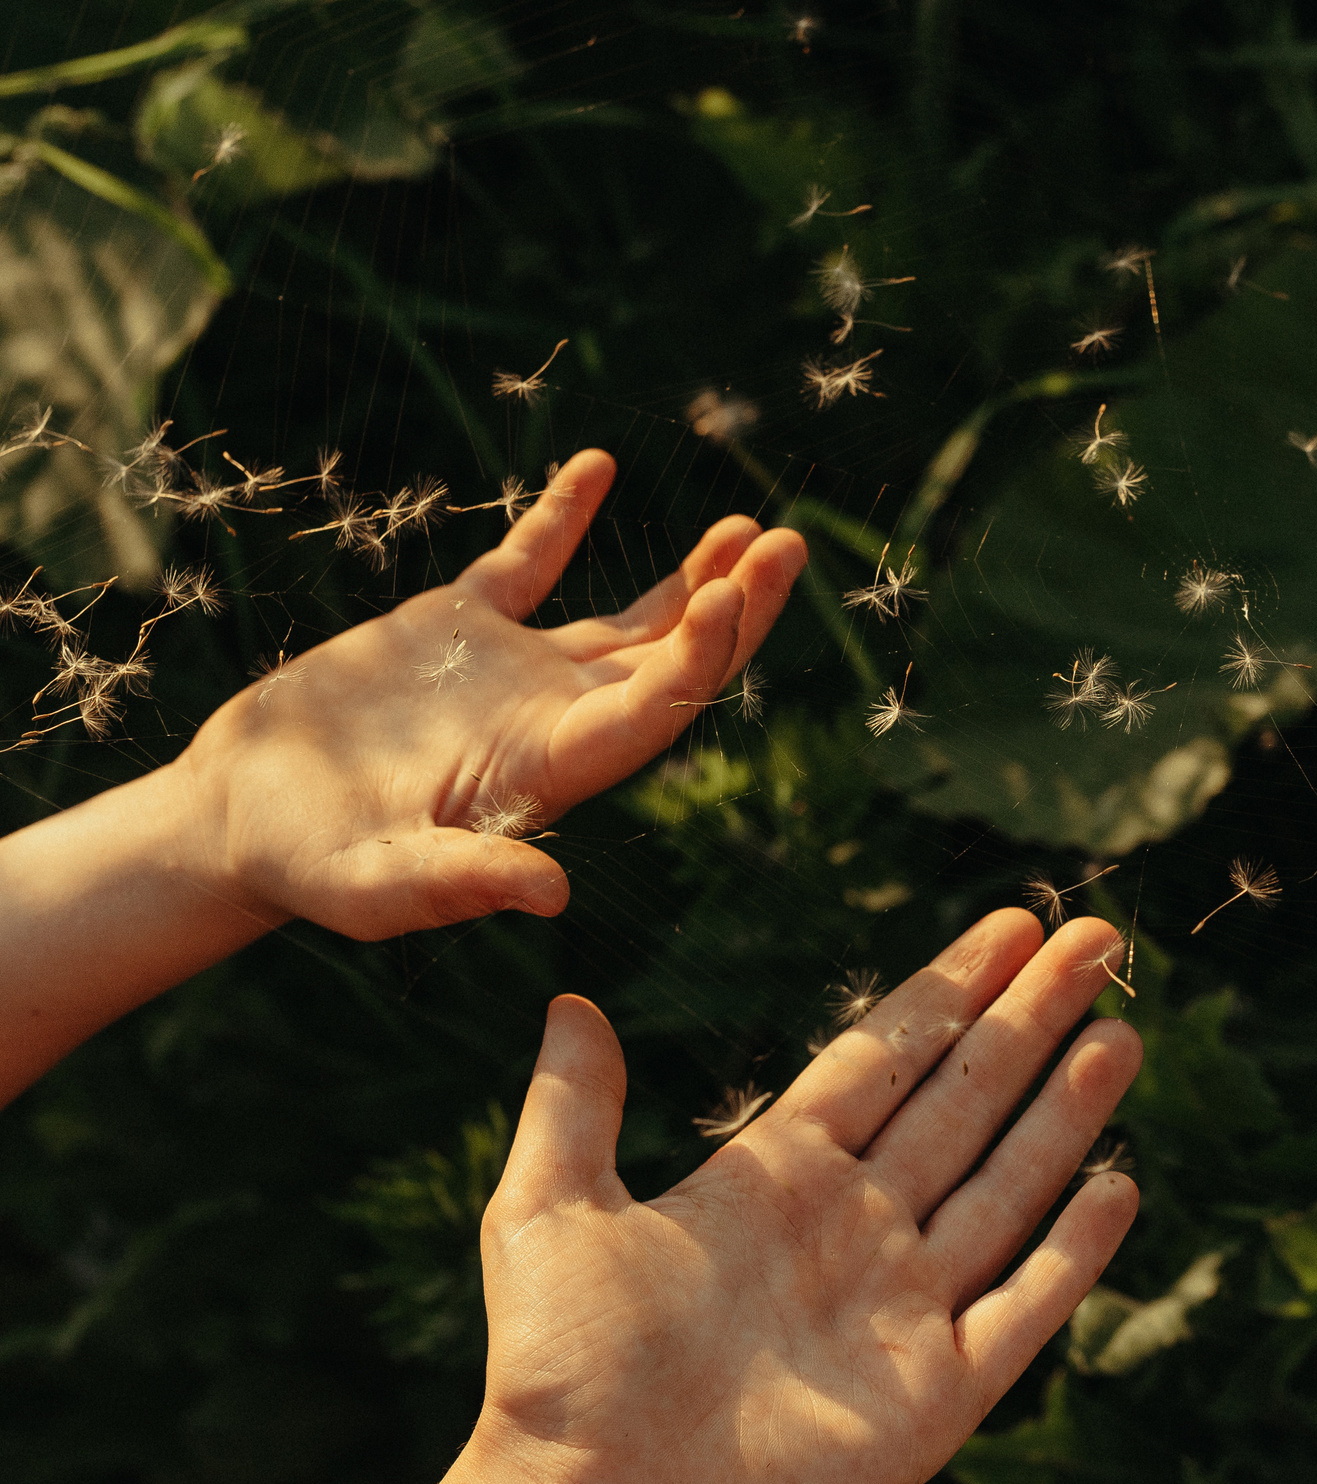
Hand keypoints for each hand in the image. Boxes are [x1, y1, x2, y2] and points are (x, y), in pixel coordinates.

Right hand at [178, 448, 803, 939]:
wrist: (241, 822)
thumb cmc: (307, 867)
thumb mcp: (376, 887)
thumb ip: (460, 883)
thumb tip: (553, 895)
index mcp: (550, 773)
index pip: (652, 711)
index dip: (700, 657)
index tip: (730, 593)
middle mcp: (552, 719)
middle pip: (671, 661)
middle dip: (735, 607)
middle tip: (788, 543)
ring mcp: (511, 671)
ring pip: (627, 619)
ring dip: (690, 576)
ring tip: (749, 527)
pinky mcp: (455, 628)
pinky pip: (528, 564)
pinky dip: (562, 517)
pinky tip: (599, 467)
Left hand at [467, 910, 1141, 1483]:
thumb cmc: (559, 1373)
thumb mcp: (548, 1212)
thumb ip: (573, 1106)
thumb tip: (571, 1002)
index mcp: (776, 1179)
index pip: (887, 1058)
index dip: (952, 989)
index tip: (1014, 926)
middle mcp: (854, 1230)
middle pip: (964, 1100)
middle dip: (1033, 1018)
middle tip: (1097, 938)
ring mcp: (904, 1310)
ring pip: (1007, 1185)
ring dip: (1066, 1112)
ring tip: (1121, 1035)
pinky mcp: (940, 1393)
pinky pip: (1025, 1304)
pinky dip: (1075, 1251)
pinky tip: (1119, 1186)